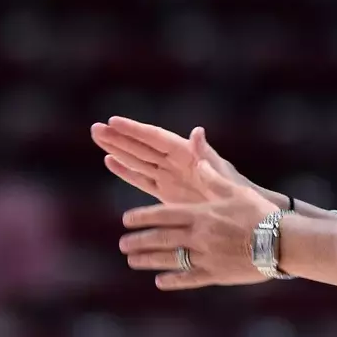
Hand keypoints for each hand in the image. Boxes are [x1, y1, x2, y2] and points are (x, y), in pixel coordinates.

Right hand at [90, 116, 266, 204]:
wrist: (241, 214)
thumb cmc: (236, 191)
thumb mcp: (221, 173)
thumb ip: (206, 155)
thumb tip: (197, 132)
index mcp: (186, 153)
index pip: (154, 138)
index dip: (134, 130)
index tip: (113, 121)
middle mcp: (174, 161)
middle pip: (141, 146)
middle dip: (118, 138)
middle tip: (95, 128)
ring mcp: (168, 176)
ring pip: (137, 160)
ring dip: (117, 149)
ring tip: (97, 137)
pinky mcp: (165, 192)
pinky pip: (141, 179)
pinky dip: (125, 171)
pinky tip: (109, 161)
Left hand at [118, 155, 280, 289]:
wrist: (281, 242)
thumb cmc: (260, 213)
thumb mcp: (235, 190)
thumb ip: (212, 178)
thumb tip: (197, 161)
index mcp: (201, 214)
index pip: (163, 215)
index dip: (143, 217)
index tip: (126, 220)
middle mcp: (199, 236)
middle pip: (161, 238)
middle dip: (139, 241)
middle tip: (123, 244)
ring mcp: (206, 257)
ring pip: (171, 259)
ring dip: (149, 260)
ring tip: (132, 261)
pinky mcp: (217, 274)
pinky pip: (190, 278)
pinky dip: (174, 280)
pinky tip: (160, 282)